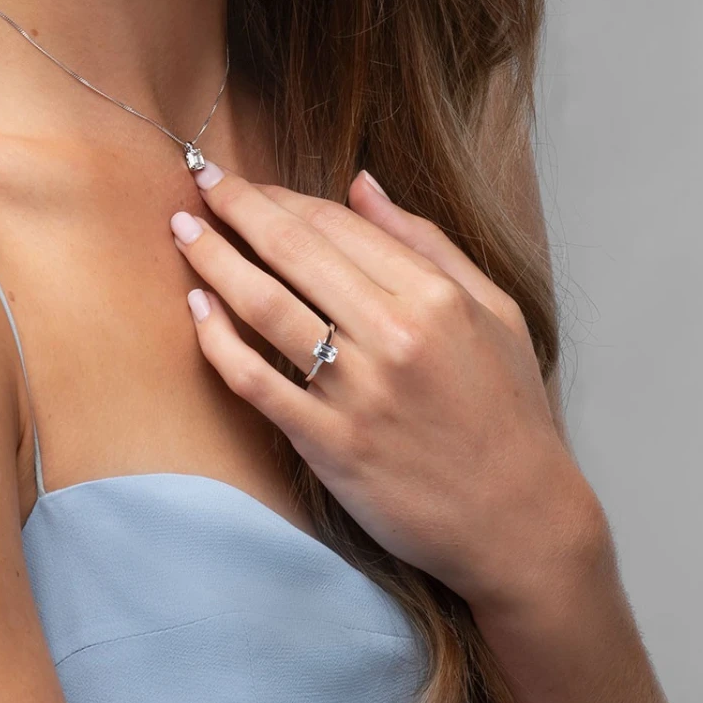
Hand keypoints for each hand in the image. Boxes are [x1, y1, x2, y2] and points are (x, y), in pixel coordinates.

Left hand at [169, 161, 604, 613]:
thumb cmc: (508, 411)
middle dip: (237, 207)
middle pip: (292, 251)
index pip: (335, 224)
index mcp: (433, 297)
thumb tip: (361, 183)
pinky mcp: (329, 445)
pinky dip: (218, 341)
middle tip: (199, 179)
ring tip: (182, 230)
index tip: (247, 181)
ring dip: (214, 259)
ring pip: (265, 306)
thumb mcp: (494, 310)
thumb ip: (425, 242)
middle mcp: (392, 337)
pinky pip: (256, 382)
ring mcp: (357, 393)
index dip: (282, 195)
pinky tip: (196, 308)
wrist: (520, 523)